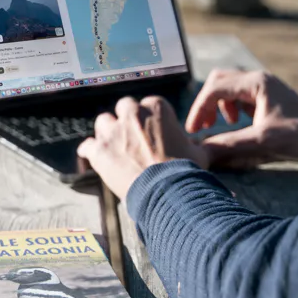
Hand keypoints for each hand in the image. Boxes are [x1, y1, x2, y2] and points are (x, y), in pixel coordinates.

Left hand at [77, 96, 208, 199]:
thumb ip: (198, 144)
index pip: (150, 104)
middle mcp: (133, 114)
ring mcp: (114, 131)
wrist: (168, 193)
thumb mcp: (200, 154)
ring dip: (108, 133)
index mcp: (157, 108)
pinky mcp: (99, 150)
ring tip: (114, 147)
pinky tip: (93, 157)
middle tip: (133, 137)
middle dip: (127, 120)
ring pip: (103, 122)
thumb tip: (211, 147)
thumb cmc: (187, 172)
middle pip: (125, 107)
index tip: (153, 132)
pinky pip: (87, 145)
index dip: (151, 119)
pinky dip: (90, 151)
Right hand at [186, 69, 297, 169]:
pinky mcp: (269, 97)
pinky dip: (231, 107)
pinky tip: (238, 124)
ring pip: (229, 87)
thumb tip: (200, 152)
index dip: (199, 109)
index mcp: (256, 83)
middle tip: (202, 127)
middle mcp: (259, 79)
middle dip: (206, 103)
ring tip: (222, 126)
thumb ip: (229, 145)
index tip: (193, 131)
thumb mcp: (262, 142)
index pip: (215, 89)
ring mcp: (265, 87)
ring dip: (218, 104)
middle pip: (219, 81)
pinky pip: (241, 95)